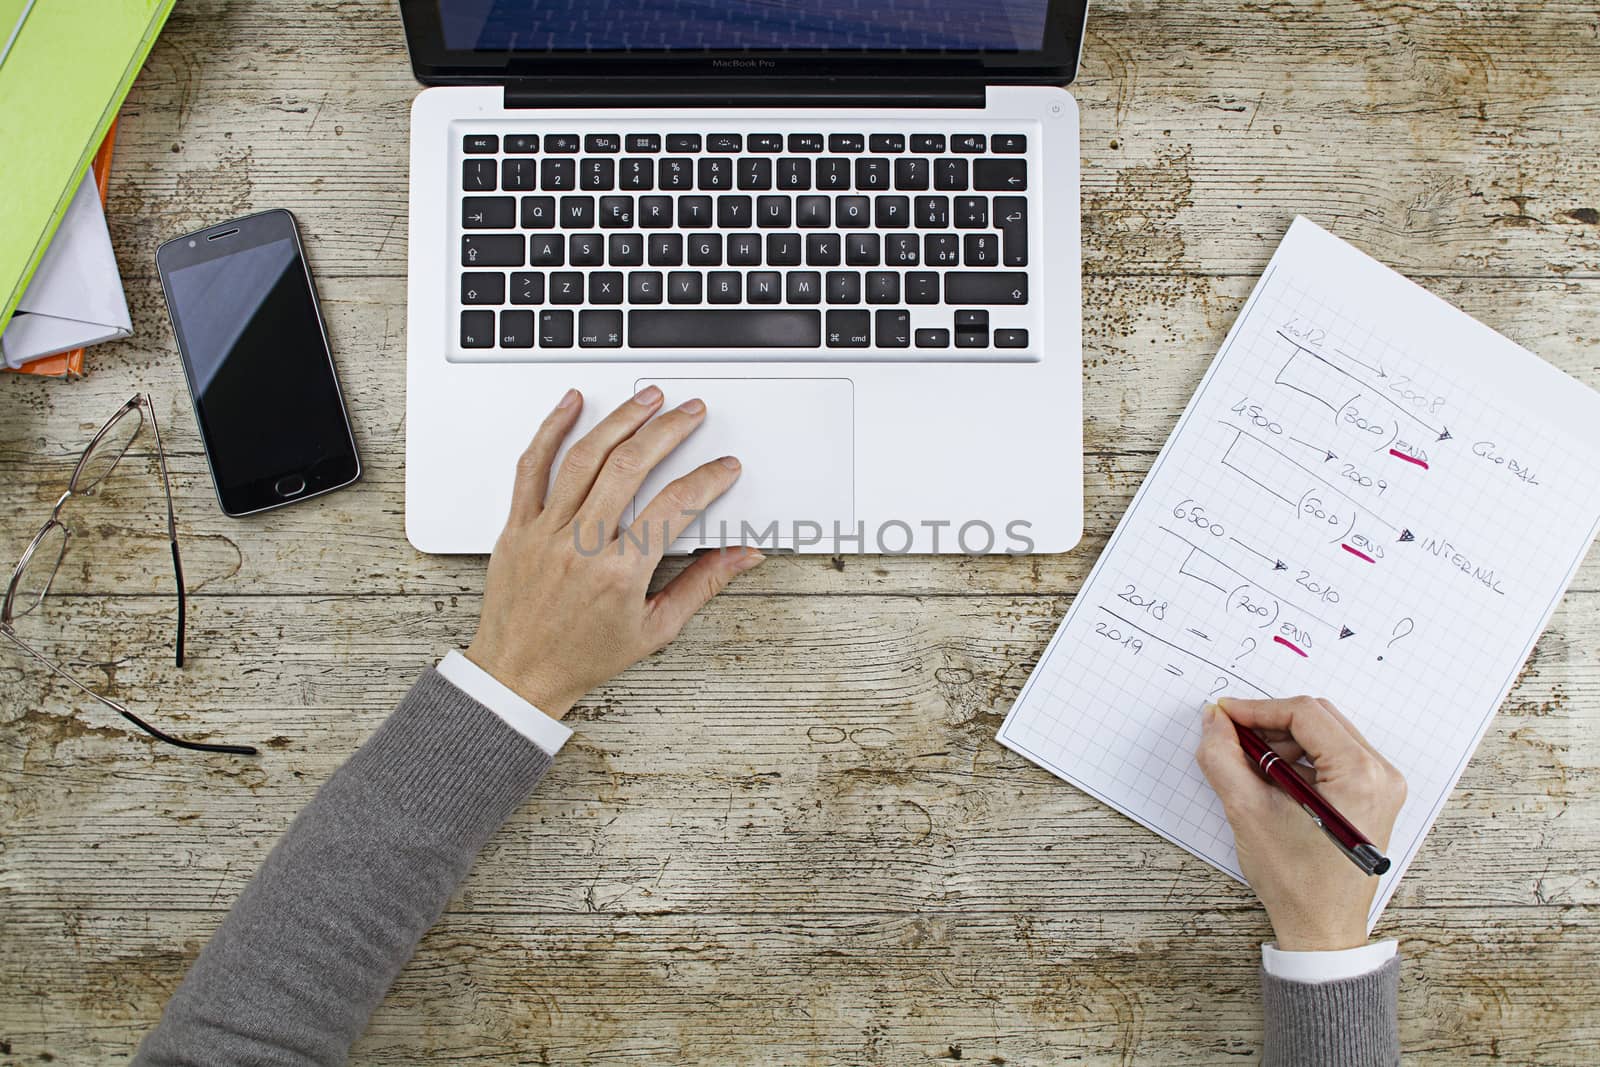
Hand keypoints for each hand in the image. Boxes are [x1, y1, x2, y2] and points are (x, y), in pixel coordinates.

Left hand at [466, 386, 763, 717]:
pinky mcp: (518, 527)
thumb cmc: (582, 656)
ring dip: (620, 420)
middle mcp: (581, 546)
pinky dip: (551, 430)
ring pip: (584, 458)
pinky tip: (571, 404)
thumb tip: (741, 556)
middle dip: (668, 431)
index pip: (675, 507)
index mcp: (619, 574)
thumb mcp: (655, 629)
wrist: (518, 674)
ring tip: (647, 399)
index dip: (707, 480)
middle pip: (629, 468)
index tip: (724, 467)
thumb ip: (702, 585)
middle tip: (690, 412)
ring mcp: (546, 532)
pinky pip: (532, 468)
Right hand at [1196, 696, 1406, 950]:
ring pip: (1326, 735)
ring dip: (1283, 741)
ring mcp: (1382, 786)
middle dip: (1270, 723)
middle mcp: (1381, 774)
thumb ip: (1223, 758)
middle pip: (1319, 719)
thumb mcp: (1248, 812)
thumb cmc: (1296, 881)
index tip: (1224, 716)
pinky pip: (1334, 758)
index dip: (1257, 709)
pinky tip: (1271, 779)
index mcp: (1360, 775)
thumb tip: (1213, 721)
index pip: (1304, 714)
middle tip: (1232, 736)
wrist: (1323, 928)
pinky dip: (1299, 759)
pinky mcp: (1374, 796)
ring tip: (1249, 765)